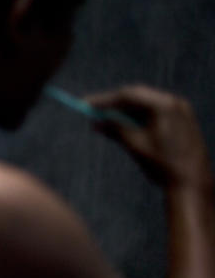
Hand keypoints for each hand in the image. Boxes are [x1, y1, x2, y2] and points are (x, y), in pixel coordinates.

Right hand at [86, 85, 211, 188]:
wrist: (192, 182)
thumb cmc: (164, 164)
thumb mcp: (135, 145)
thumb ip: (115, 129)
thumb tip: (96, 122)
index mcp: (164, 105)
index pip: (129, 95)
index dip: (104, 99)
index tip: (85, 104)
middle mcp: (174, 102)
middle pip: (137, 97)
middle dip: (113, 104)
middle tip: (92, 111)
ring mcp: (179, 110)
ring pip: (144, 105)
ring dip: (124, 112)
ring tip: (104, 121)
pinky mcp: (180, 120)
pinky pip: (154, 113)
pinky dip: (136, 118)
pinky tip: (122, 126)